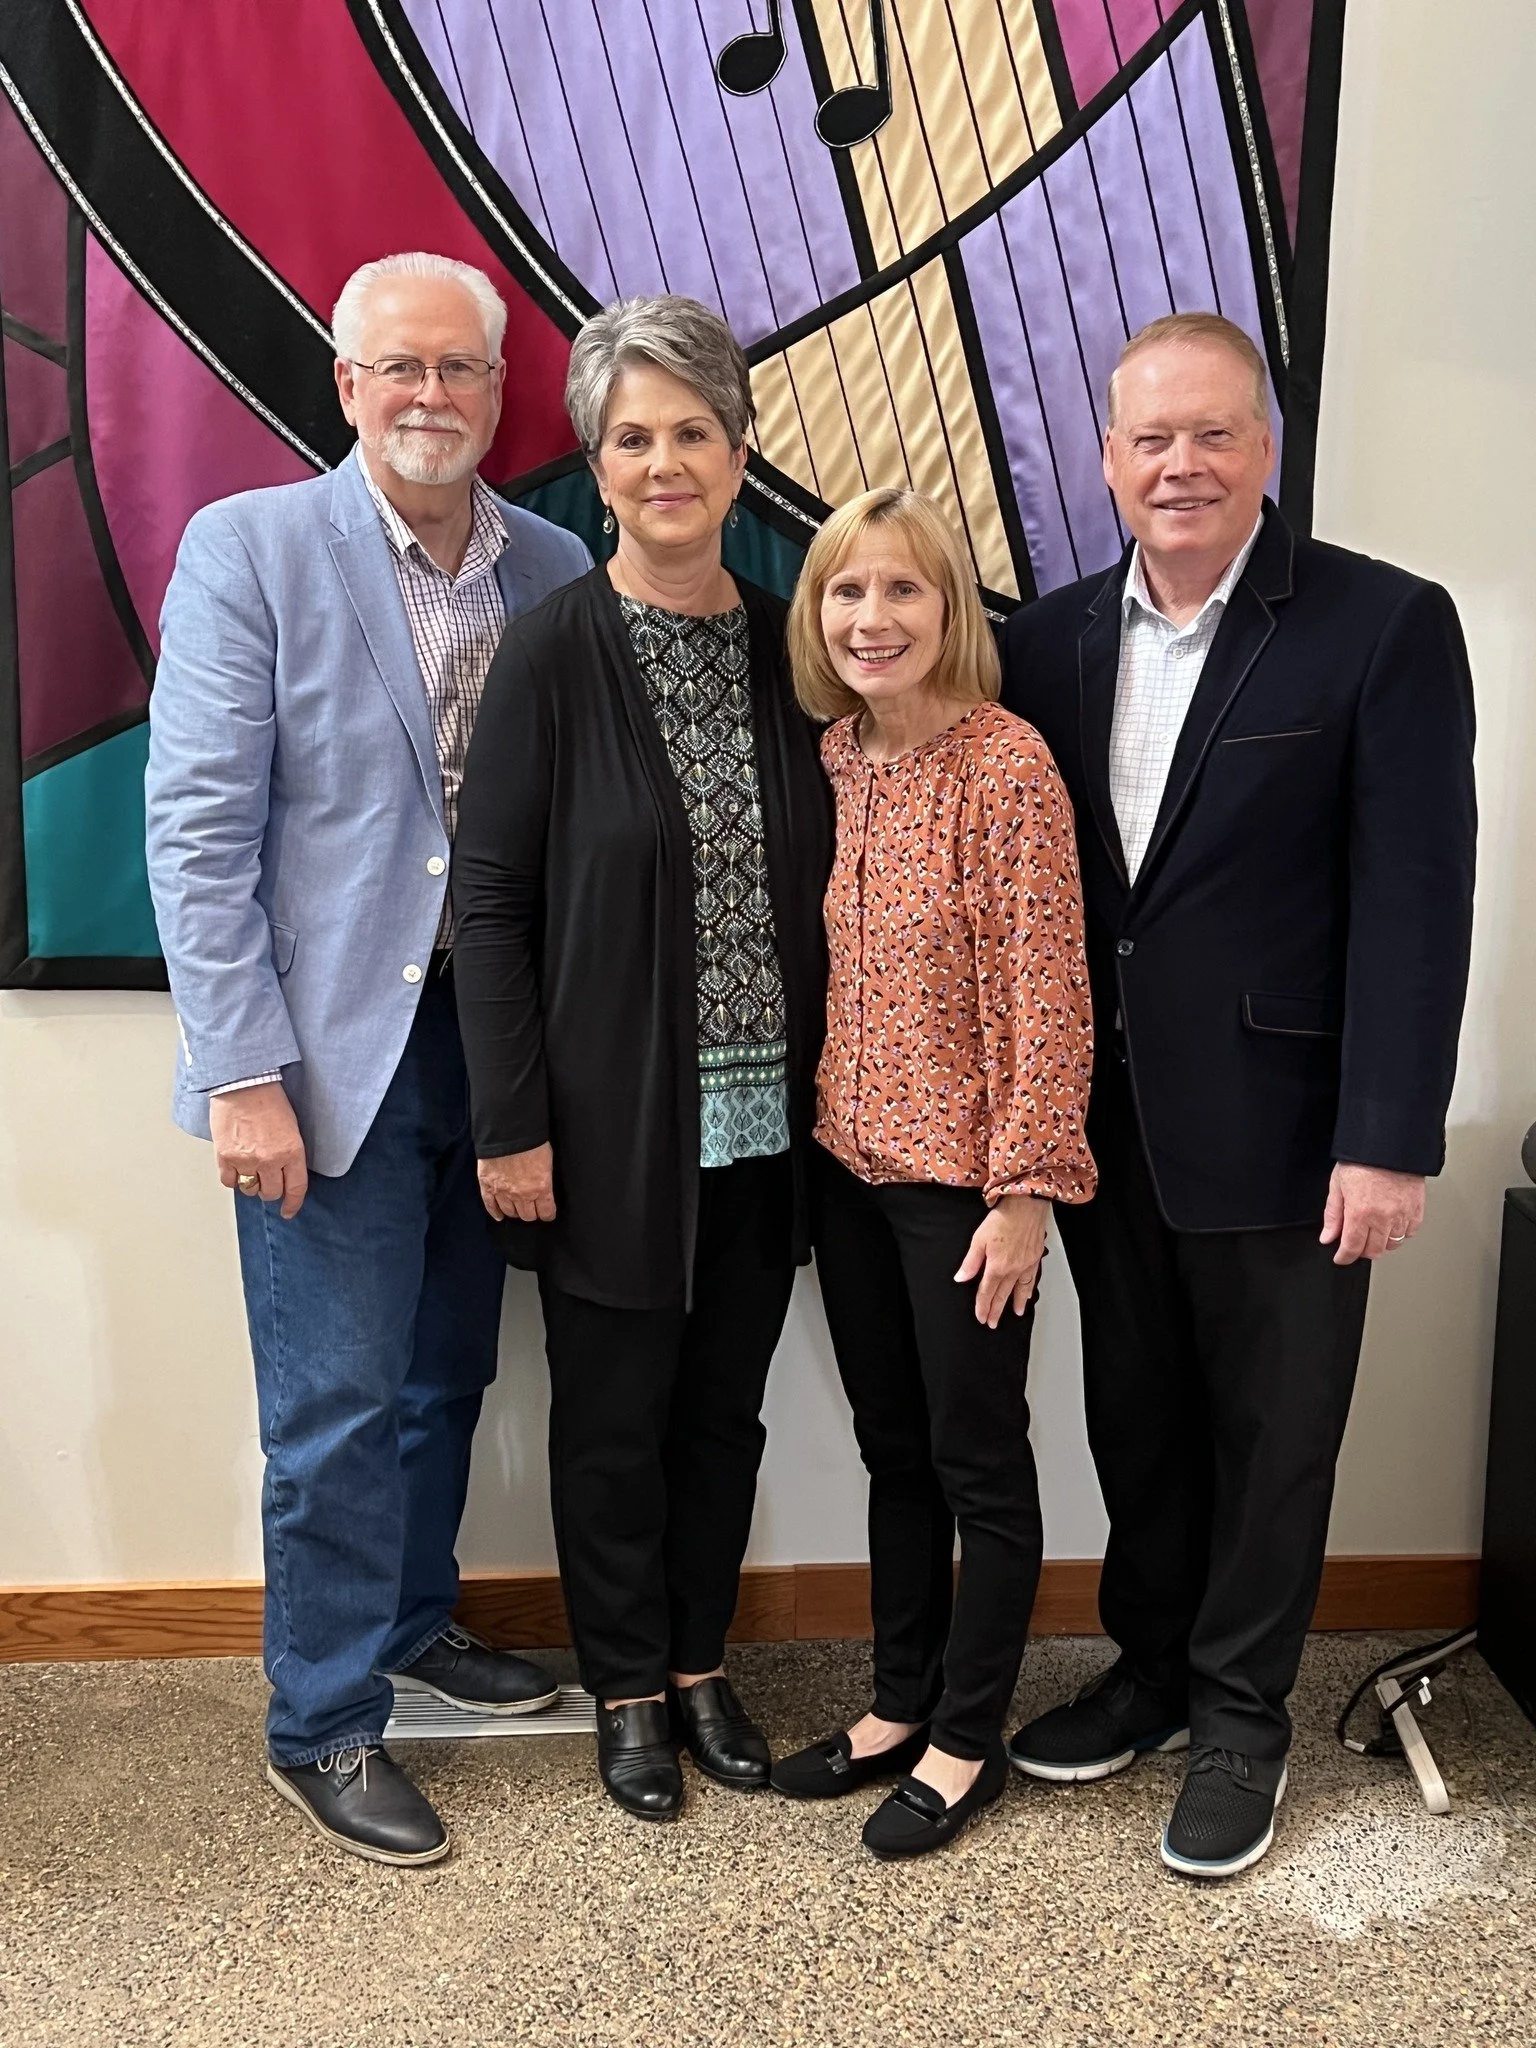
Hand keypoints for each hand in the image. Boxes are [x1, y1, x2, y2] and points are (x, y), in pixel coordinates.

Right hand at [211, 1083, 307, 1218]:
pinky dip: (231, 1178)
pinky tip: (234, 1167)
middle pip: (271, 1192)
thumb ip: (289, 1153)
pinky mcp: (225, 1157)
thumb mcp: (291, 1127)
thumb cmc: (268, 1099)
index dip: (293, 1203)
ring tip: (250, 1168)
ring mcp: (246, 1160)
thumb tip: (284, 1174)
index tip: (288, 1211)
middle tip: (267, 1180)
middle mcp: (270, 1160)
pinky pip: (228, 1181)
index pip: (295, 1188)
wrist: (242, 1083)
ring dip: (250, 1183)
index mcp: (292, 1151)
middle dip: (270, 1190)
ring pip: (249, 1189)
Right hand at [478, 1143, 556, 1223]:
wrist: (509, 1131)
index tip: (548, 1213)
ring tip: (517, 1209)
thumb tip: (543, 1186)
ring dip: (515, 1212)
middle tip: (532, 1209)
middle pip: (528, 1215)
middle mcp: (522, 1195)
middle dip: (532, 1213)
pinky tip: (499, 1217)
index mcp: (541, 1188)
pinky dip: (495, 1213)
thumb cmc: (532, 1141)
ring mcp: (503, 1192)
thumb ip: (544, 1178)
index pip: (546, 1212)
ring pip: (510, 1212)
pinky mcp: (488, 1186)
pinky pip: (490, 1205)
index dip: (548, 1214)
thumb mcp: (548, 1161)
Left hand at [954, 1193, 1049, 1327]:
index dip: (982, 1306)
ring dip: (1013, 1304)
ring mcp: (1025, 1265)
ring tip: (1012, 1314)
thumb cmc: (1003, 1218)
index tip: (981, 1317)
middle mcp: (1012, 1270)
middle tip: (992, 1323)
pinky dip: (1028, 1290)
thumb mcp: (979, 1239)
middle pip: (1002, 1295)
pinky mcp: (1034, 1258)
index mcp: (997, 1266)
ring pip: (1018, 1290)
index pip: (986, 1292)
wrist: (1026, 1205)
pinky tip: (1027, 1296)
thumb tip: (961, 1278)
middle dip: (996, 1310)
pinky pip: (1031, 1280)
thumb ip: (970, 1262)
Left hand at [1320, 1163, 1425, 1264]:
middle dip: (1361, 1251)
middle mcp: (1383, 1217)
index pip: (1352, 1247)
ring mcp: (1402, 1214)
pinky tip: (1392, 1226)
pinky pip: (1411, 1233)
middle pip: (1373, 1251)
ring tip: (1372, 1233)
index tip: (1341, 1258)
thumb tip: (1328, 1236)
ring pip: (1393, 1245)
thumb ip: (1333, 1214)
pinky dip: (1401, 1234)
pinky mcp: (1417, 1208)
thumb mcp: (1338, 1185)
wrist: (1389, 1142)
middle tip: (1355, 1243)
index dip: (1344, 1257)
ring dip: (1381, 1243)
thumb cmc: (1362, 1159)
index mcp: (1360, 1212)